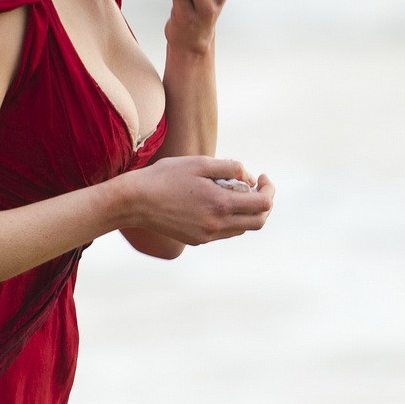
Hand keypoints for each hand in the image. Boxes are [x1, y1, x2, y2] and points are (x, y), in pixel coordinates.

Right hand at [117, 155, 274, 244]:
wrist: (134, 202)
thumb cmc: (165, 177)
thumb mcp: (200, 163)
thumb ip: (230, 168)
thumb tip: (250, 178)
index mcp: (220, 204)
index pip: (263, 204)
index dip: (269, 189)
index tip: (262, 177)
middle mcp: (216, 225)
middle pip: (258, 222)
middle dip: (263, 204)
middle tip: (256, 187)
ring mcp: (206, 236)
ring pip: (241, 228)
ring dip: (246, 211)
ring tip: (232, 191)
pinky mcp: (196, 240)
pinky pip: (224, 232)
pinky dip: (229, 218)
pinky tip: (215, 202)